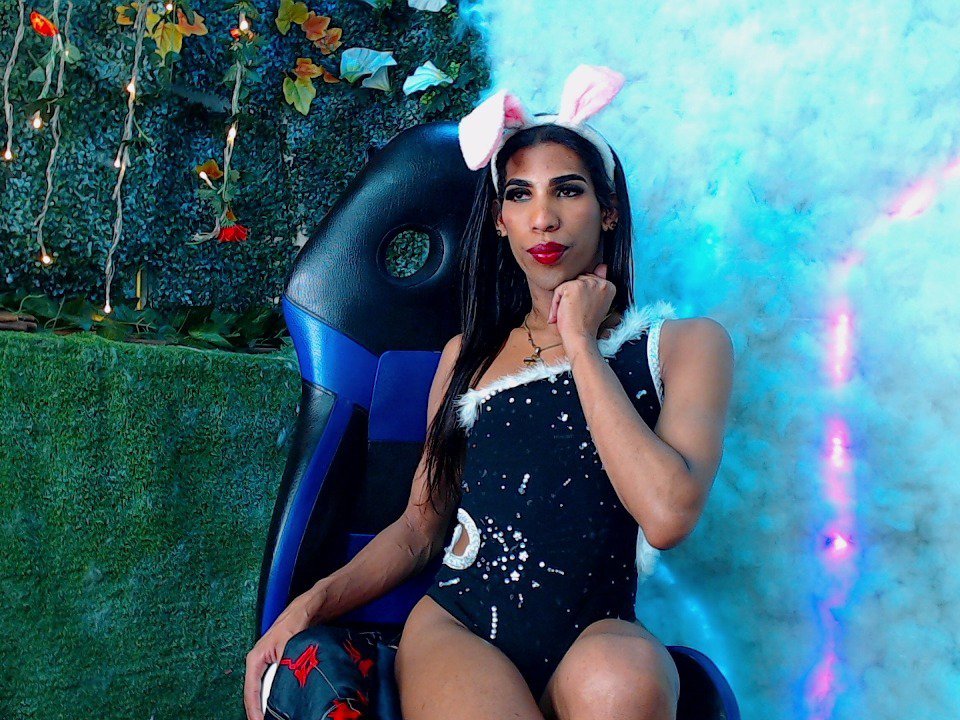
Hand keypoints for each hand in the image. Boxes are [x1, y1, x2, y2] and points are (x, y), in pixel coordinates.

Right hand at [243, 589, 322, 719]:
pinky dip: (282, 696)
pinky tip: (289, 705)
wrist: (309, 609)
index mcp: (255, 659)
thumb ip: (283, 669)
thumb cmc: (296, 621)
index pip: (251, 692)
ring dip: (275, 704)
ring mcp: (270, 666)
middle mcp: (260, 664)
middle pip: (258, 695)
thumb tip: (281, 691)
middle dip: (265, 711)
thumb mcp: (289, 647)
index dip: (255, 712)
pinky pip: (278, 686)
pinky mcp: (281, 666)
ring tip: (281, 716)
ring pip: (268, 691)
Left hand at [547, 262, 615, 346]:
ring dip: (564, 299)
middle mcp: (601, 283)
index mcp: (609, 287)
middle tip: (578, 312)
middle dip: (573, 295)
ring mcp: (588, 284)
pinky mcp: (575, 286)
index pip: (589, 280)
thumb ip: (598, 283)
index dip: (583, 296)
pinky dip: (556, 303)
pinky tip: (563, 313)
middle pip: (579, 279)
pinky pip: (558, 290)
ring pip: (568, 284)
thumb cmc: (586, 324)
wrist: (581, 337)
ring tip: (572, 313)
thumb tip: (602, 265)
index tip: (585, 309)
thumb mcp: (595, 302)